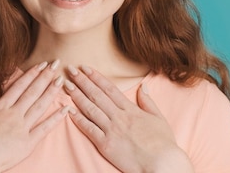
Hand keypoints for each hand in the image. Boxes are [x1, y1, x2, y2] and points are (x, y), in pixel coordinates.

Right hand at [0, 61, 67, 172]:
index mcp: (1, 107)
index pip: (19, 86)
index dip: (32, 73)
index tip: (41, 64)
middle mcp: (14, 114)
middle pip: (32, 92)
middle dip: (45, 77)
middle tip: (56, 64)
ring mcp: (22, 128)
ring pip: (40, 106)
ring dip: (52, 92)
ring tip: (61, 80)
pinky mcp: (28, 143)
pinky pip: (44, 128)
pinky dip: (56, 119)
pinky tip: (65, 109)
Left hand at [64, 66, 194, 172]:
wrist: (162, 163)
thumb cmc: (163, 143)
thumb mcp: (159, 118)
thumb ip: (148, 102)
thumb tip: (143, 86)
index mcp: (131, 109)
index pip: (109, 89)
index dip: (96, 77)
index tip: (85, 68)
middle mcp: (119, 117)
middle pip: (97, 95)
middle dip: (82, 81)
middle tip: (70, 69)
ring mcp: (111, 130)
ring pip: (90, 109)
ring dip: (77, 96)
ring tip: (66, 85)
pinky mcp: (106, 145)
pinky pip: (89, 129)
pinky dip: (78, 119)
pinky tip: (69, 110)